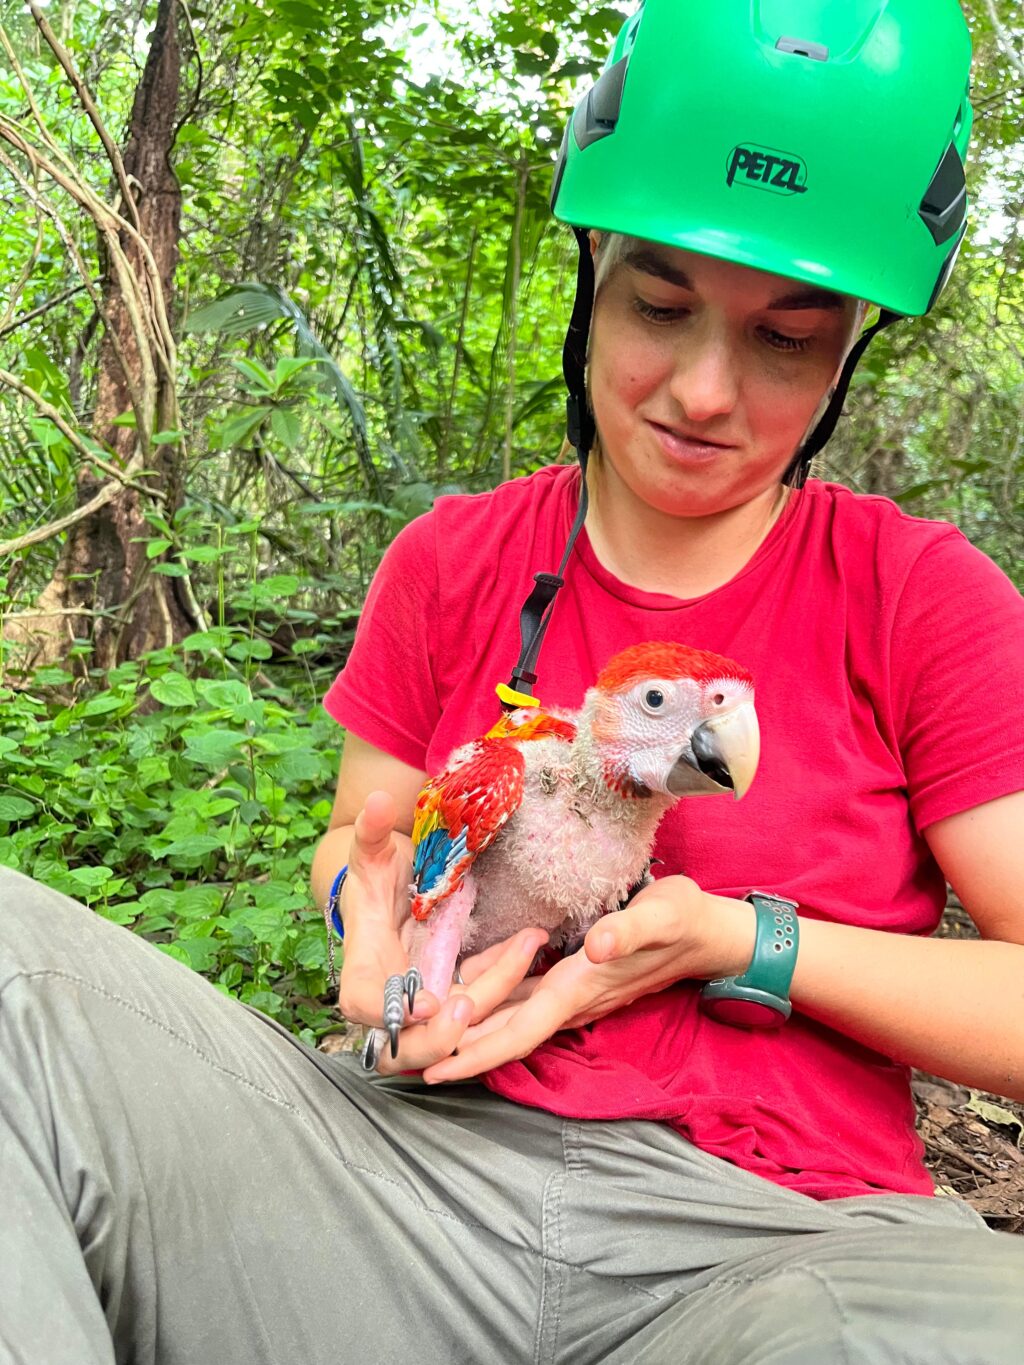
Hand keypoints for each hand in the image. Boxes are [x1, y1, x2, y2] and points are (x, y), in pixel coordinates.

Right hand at [337, 791, 550, 1071]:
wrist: (392, 890)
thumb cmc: (375, 877)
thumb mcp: (370, 854)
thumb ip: (369, 832)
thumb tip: (375, 800)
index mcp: (363, 969)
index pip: (364, 1005)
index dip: (392, 1015)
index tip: (426, 1003)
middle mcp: (393, 997)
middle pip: (407, 1047)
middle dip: (441, 1040)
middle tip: (469, 1006)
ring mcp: (426, 1002)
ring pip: (457, 1026)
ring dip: (493, 993)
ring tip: (527, 945)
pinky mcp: (454, 993)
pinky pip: (481, 998)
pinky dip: (504, 978)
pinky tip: (529, 943)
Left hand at [421, 876, 754, 1082]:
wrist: (709, 933)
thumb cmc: (684, 919)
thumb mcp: (662, 914)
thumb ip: (629, 930)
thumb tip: (596, 946)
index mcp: (580, 986)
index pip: (520, 1030)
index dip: (478, 1052)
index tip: (435, 1068)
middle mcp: (571, 998)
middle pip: (504, 1035)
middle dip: (457, 1051)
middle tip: (400, 1060)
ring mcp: (572, 994)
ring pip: (510, 1020)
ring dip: (468, 1032)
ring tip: (418, 1035)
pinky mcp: (574, 981)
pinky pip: (522, 1001)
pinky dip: (489, 1008)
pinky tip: (462, 998)